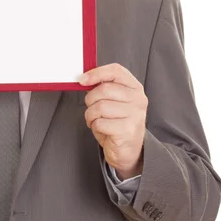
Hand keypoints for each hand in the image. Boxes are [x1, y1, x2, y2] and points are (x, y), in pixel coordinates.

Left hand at [79, 63, 146, 178]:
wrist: (128, 150)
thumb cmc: (117, 122)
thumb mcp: (113, 100)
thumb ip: (103, 87)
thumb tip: (84, 78)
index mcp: (134, 88)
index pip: (116, 71)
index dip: (96, 73)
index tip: (82, 80)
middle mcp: (137, 99)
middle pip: (104, 89)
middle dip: (90, 99)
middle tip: (91, 107)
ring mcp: (135, 115)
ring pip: (100, 107)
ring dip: (91, 115)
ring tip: (97, 120)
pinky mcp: (127, 130)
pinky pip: (100, 122)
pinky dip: (95, 126)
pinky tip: (102, 129)